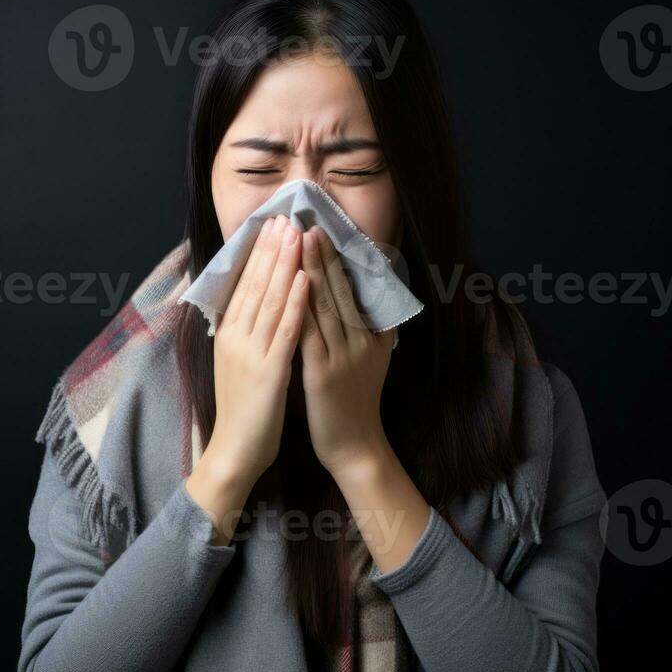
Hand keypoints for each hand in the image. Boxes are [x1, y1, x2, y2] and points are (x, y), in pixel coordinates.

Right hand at [208, 214, 307, 482]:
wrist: (234, 452)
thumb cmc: (243, 409)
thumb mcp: (239, 363)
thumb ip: (247, 332)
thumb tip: (255, 303)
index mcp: (230, 334)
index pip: (244, 283)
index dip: (259, 252)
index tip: (272, 224)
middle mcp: (237, 337)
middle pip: (256, 284)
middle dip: (272, 248)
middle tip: (285, 216)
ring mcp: (251, 353)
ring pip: (270, 300)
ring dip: (284, 264)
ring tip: (297, 234)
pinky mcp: (268, 372)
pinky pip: (284, 331)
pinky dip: (295, 302)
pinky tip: (305, 279)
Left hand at [298, 225, 395, 475]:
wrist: (355, 447)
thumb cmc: (357, 404)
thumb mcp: (376, 362)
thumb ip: (378, 331)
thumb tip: (380, 302)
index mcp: (370, 337)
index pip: (351, 290)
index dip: (337, 260)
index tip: (324, 231)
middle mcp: (359, 341)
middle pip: (339, 291)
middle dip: (323, 256)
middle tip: (310, 224)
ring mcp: (342, 356)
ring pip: (325, 306)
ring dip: (311, 271)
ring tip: (300, 243)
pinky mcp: (323, 373)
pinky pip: (310, 333)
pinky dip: (301, 306)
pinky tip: (291, 286)